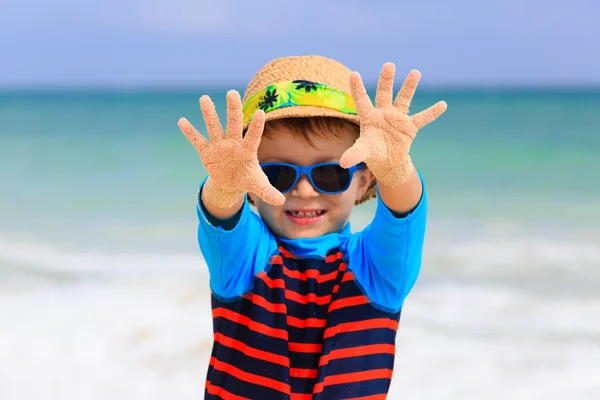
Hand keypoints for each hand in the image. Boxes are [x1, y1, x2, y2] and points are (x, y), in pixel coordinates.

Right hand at [178, 90, 284, 206]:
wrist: (231, 182)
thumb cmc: (247, 178)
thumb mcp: (258, 186)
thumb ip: (268, 192)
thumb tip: (281, 202)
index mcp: (248, 150)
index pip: (254, 136)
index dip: (257, 126)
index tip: (260, 113)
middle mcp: (234, 143)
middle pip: (234, 124)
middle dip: (233, 109)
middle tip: (232, 92)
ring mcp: (219, 146)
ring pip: (214, 127)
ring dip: (209, 114)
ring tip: (204, 98)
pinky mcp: (207, 152)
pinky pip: (197, 141)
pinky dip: (190, 132)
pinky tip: (182, 121)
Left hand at [340, 63, 446, 185]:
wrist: (387, 161)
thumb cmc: (372, 152)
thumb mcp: (362, 152)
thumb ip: (354, 154)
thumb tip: (343, 163)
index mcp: (369, 117)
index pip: (362, 100)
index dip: (357, 88)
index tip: (353, 74)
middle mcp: (383, 113)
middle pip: (384, 94)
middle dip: (386, 80)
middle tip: (389, 65)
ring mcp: (397, 118)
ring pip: (404, 99)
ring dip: (409, 86)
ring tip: (415, 72)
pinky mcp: (410, 127)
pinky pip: (422, 118)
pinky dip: (432, 113)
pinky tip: (442, 105)